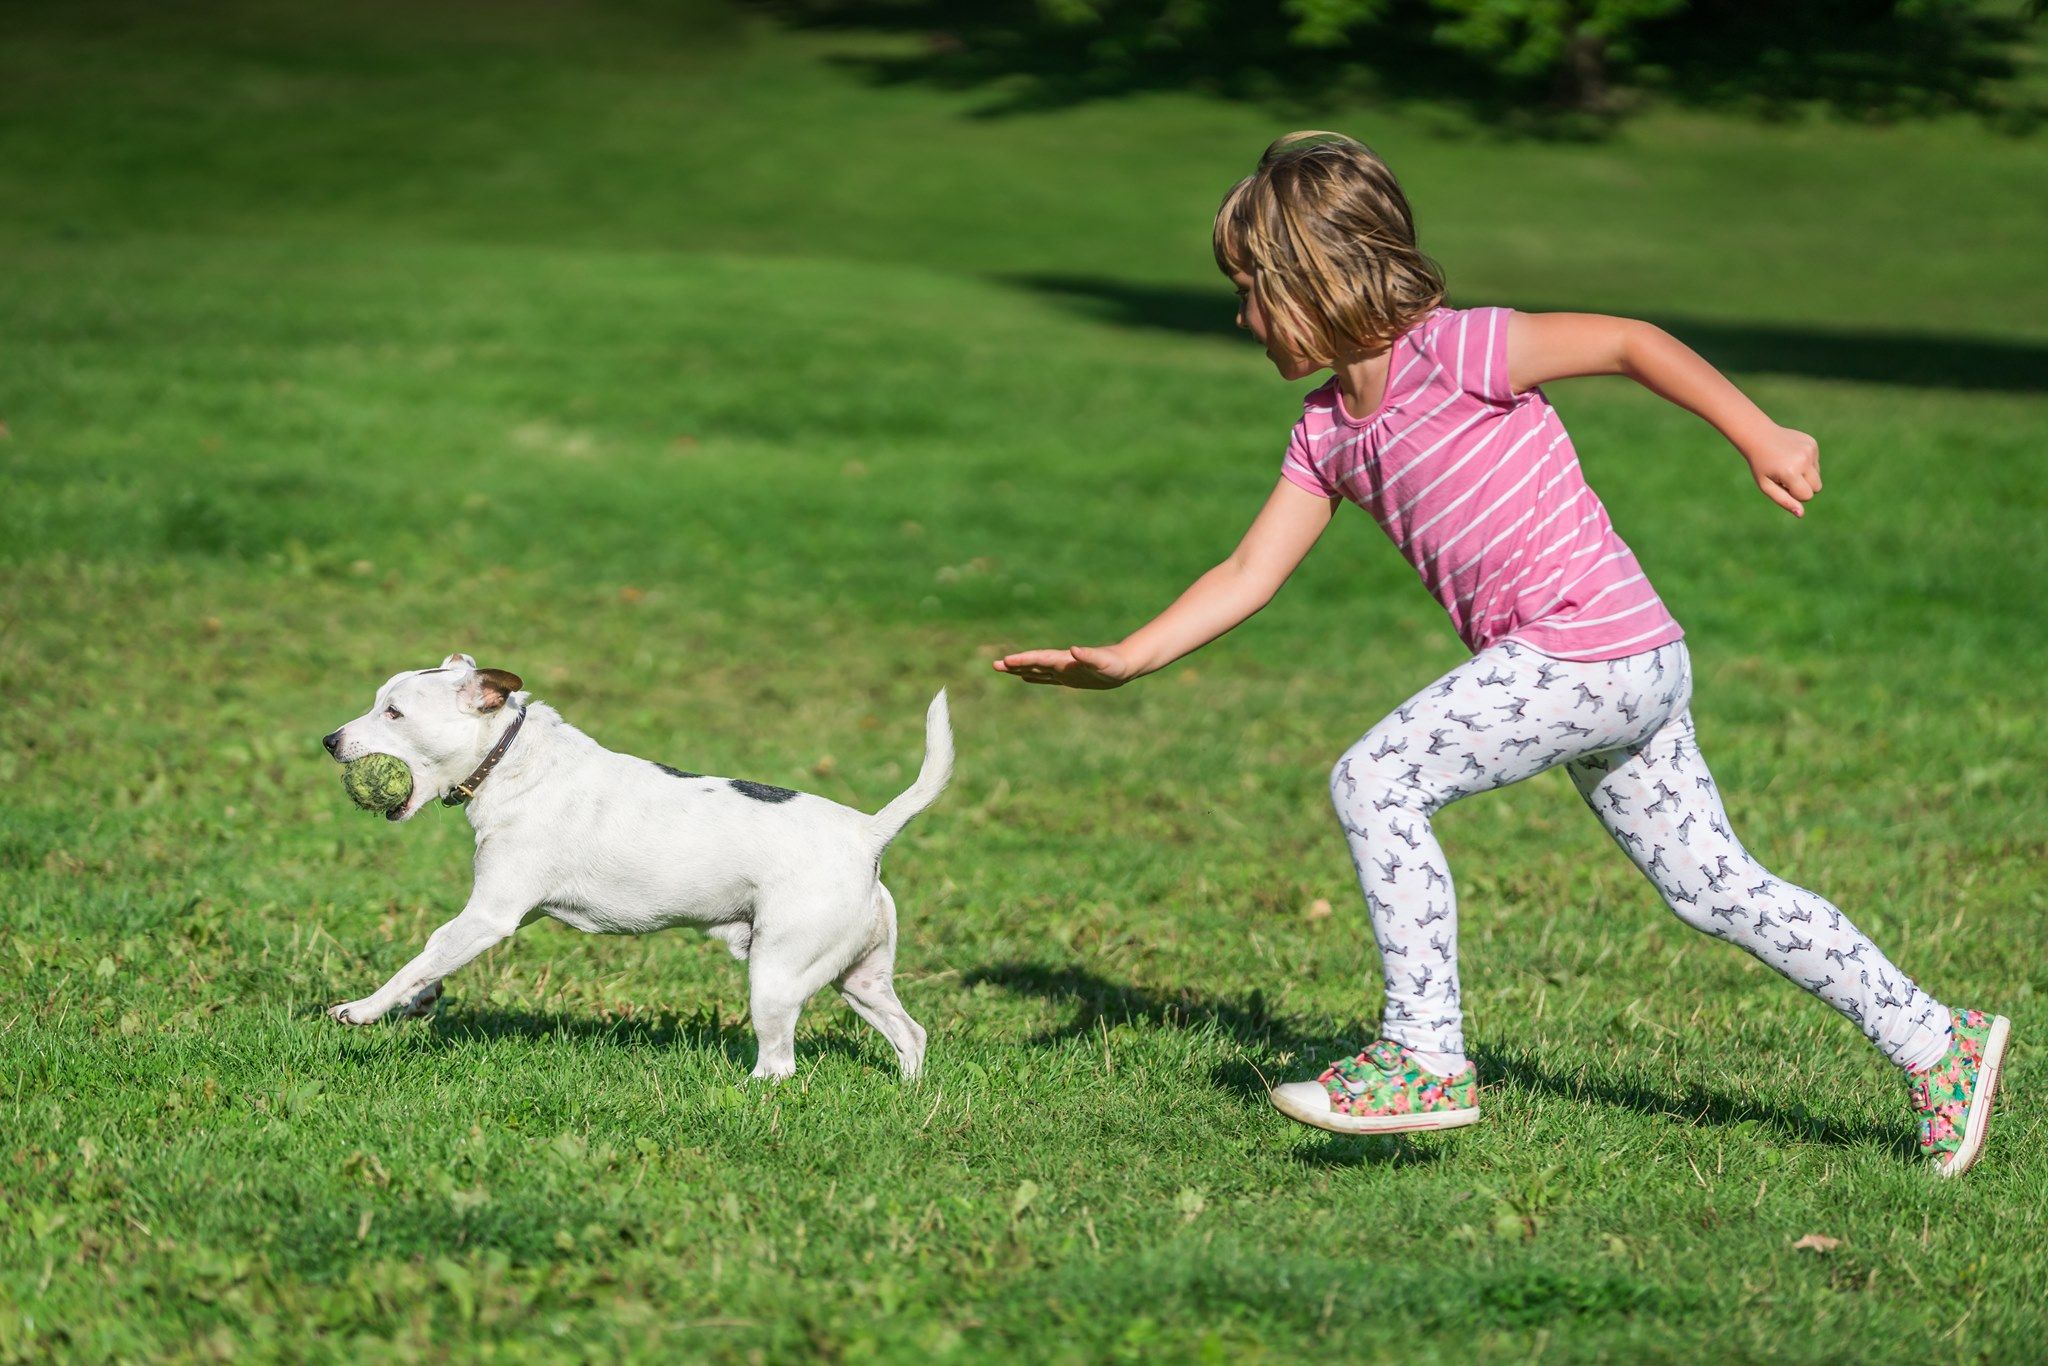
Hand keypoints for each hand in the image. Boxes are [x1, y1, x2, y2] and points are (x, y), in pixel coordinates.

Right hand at [992, 645, 1136, 688]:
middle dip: (1014, 664)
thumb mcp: (1104, 663)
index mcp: (1066, 660)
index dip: (1023, 660)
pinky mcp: (1069, 677)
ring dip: (1020, 669)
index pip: (1039, 659)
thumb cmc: (1115, 665)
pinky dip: (1034, 676)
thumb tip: (1074, 649)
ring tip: (1002, 668)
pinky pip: (1046, 677)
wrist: (1125, 664)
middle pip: (1033, 663)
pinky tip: (1025, 677)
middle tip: (995, 665)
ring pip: (1036, 670)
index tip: (1006, 660)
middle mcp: (1062, 663)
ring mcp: (1064, 670)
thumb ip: (1089, 656)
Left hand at [1744, 425, 1821, 516]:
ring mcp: (1810, 450)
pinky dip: (1806, 463)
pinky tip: (1792, 456)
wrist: (1759, 436)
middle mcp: (1803, 460)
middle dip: (1803, 487)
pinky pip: (1816, 463)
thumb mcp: (1766, 485)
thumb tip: (1801, 514)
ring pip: (1818, 475)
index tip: (1782, 486)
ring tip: (1788, 466)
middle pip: (1817, 487)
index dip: (1795, 495)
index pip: (1807, 496)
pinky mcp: (1813, 444)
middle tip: (1786, 478)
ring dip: (1805, 475)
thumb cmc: (1760, 465)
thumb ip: (1784, 501)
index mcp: (1790, 472)